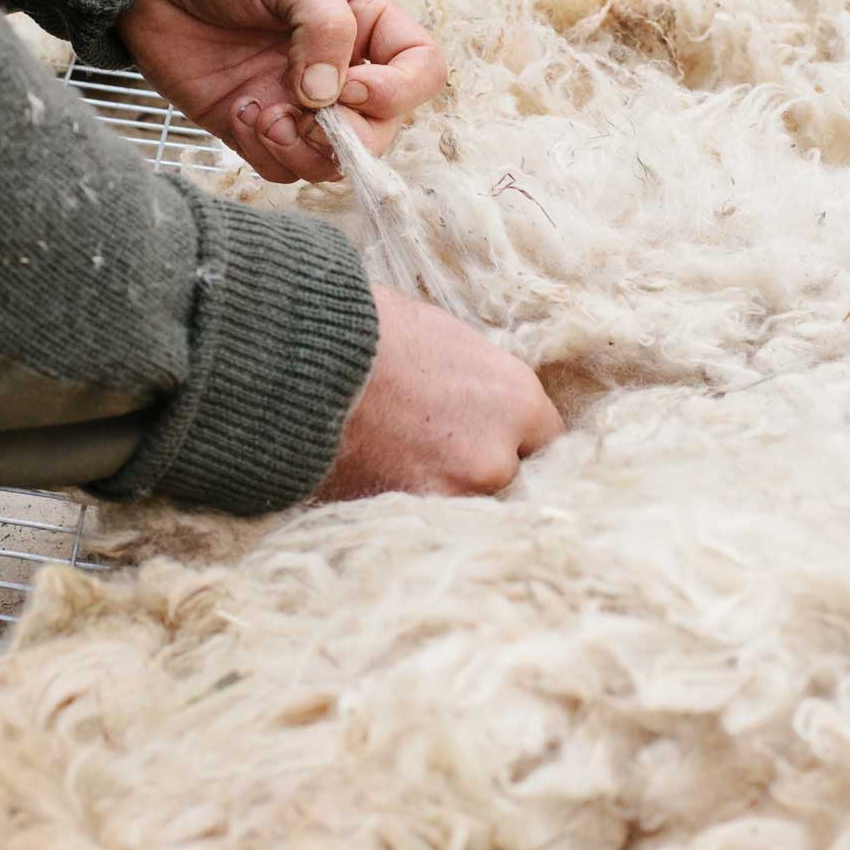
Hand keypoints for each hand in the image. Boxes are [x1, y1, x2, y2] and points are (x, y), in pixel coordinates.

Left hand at [117, 0, 445, 184]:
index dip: (397, 91)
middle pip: (381, 130)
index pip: (420, 70)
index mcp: (365, 22)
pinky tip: (240, 112)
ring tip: (266, 117)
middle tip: (303, 116)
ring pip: (332, 160)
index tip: (348, 85)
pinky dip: (267, 154)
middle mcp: (340, 68)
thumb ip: (322, 24)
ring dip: (306, 153)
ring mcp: (296, 102)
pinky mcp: (253, 125)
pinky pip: (280, 167)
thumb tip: (329, 95)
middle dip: (349, 136)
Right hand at [317, 286, 563, 499]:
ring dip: (441, 486)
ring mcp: (453, 494)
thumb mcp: (446, 340)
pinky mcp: (406, 517)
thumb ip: (478, 382)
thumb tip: (478, 399)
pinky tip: (378, 472)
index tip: (494, 436)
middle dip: (479, 464)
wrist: (302, 362)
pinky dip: (405, 500)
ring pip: (465, 501)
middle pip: (509, 476)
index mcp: (517, 399)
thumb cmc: (372, 331)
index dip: (517, 437)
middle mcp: (498, 455)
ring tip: (401, 458)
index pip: (546, 439)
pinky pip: (423, 516)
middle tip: (440, 448)